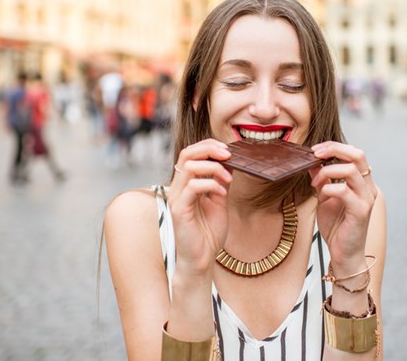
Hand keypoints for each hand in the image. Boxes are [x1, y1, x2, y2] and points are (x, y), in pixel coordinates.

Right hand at [167, 139, 231, 277]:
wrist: (202, 259)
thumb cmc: (208, 233)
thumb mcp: (219, 201)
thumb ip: (221, 182)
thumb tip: (230, 162)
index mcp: (186, 184)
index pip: (191, 153)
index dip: (209, 146)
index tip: (228, 150)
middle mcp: (178, 188)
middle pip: (186, 153)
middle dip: (209, 148)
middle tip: (228, 154)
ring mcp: (176, 198)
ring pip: (189, 166)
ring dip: (213, 167)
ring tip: (228, 178)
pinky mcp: (179, 210)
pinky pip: (193, 187)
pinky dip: (211, 184)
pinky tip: (222, 193)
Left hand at [309, 141, 376, 274]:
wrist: (344, 254)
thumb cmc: (337, 227)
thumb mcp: (325, 197)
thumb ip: (322, 180)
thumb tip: (312, 162)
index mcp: (362, 182)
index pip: (354, 153)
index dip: (335, 146)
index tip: (315, 150)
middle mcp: (368, 187)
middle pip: (358, 154)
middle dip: (334, 149)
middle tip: (315, 154)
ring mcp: (367, 198)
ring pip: (351, 169)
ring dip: (328, 170)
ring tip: (315, 182)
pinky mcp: (361, 211)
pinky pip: (344, 190)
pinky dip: (329, 187)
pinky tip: (321, 193)